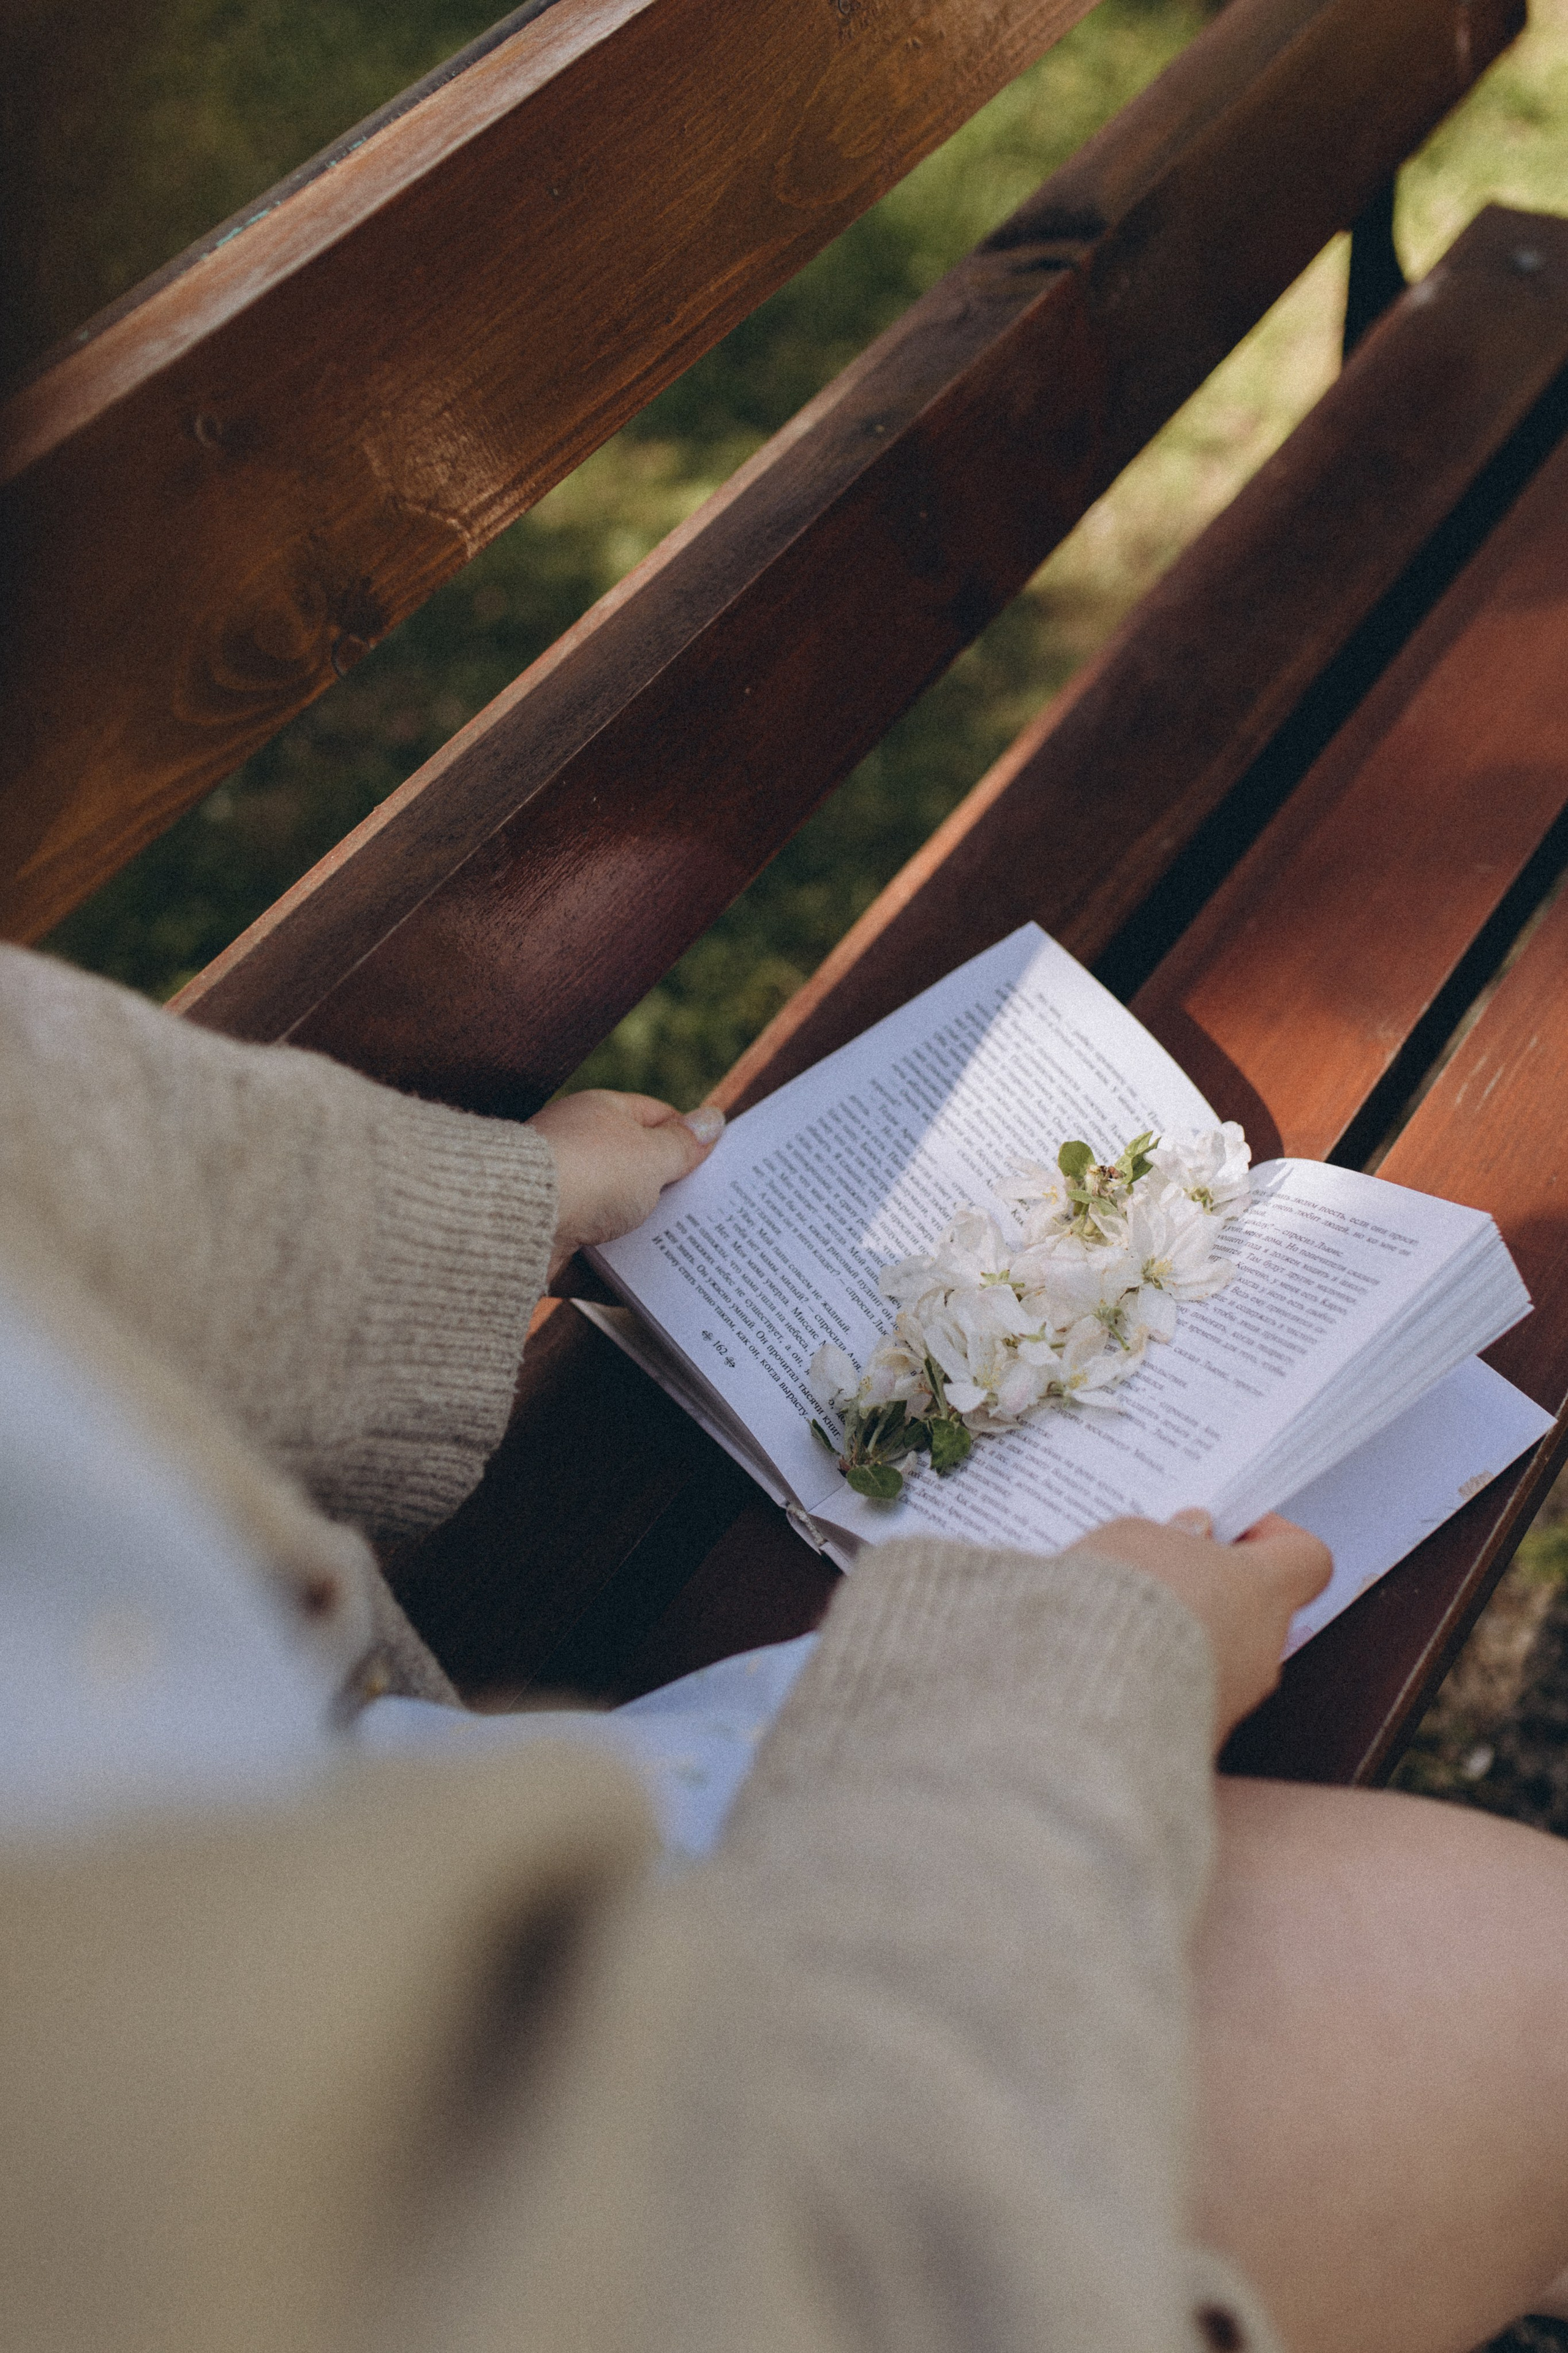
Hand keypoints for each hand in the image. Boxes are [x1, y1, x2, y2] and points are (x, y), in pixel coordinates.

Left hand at [528, 1090, 724, 1284]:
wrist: (517, 1221)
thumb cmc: (588, 1173)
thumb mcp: (651, 1154)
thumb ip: (683, 1144)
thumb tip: (712, 1119)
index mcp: (602, 1114)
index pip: (656, 1118)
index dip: (688, 1140)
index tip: (717, 1167)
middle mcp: (578, 1152)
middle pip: (636, 1173)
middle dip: (668, 1195)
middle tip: (707, 1215)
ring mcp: (562, 1198)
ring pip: (614, 1222)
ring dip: (641, 1240)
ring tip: (683, 1257)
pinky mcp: (550, 1243)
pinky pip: (591, 1263)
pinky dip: (613, 1277)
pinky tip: (642, 1290)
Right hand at [1085, 1510, 1331, 1748]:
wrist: (1094, 1700)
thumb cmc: (1124, 1613)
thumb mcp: (1136, 1539)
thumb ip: (1173, 1534)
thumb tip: (1189, 1534)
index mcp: (1262, 1590)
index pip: (1306, 1557)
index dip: (1271, 1537)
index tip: (1229, 1527)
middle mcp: (1262, 1648)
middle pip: (1255, 1606)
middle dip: (1211, 1585)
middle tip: (1164, 1567)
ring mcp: (1236, 1697)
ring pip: (1222, 1651)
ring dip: (1186, 1631)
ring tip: (1128, 1614)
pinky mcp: (1202, 1733)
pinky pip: (1191, 1690)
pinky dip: (1164, 1672)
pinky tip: (1118, 1656)